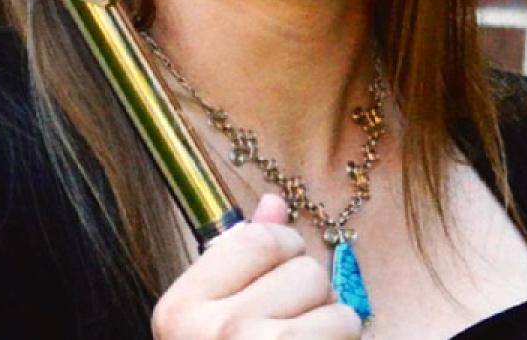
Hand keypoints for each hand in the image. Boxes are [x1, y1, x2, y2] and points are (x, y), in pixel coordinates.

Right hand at [152, 194, 362, 338]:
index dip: (282, 250)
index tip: (277, 277)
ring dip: (330, 321)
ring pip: (330, 296)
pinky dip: (343, 339)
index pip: (257, 238)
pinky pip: (346, 324)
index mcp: (180, 309)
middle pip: (301, 267)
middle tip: (289, 326)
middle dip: (307, 294)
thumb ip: (238, 260)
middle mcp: (215, 329)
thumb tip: (274, 202)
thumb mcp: (212, 320)